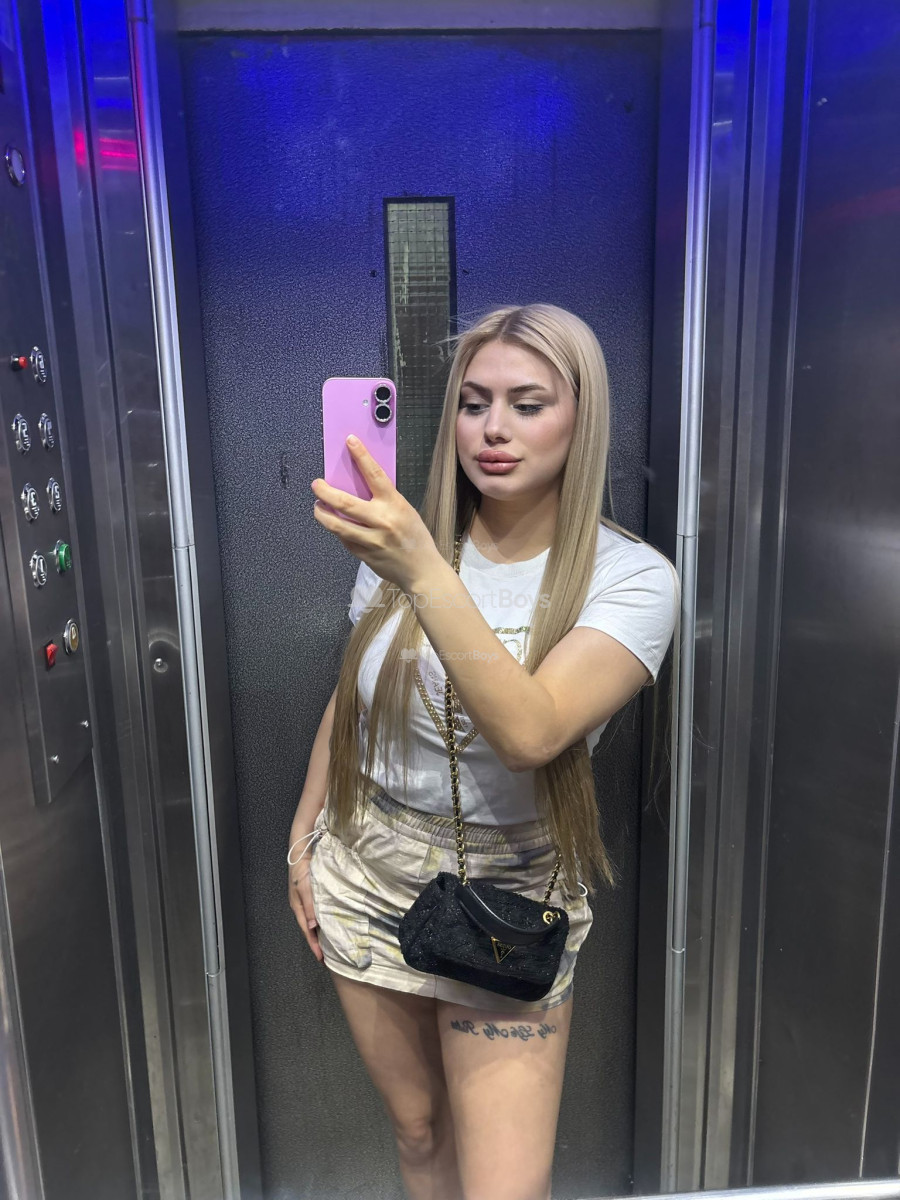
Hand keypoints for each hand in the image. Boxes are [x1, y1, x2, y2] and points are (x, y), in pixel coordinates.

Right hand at [289, 859, 323, 963]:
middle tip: (327, 957)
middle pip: (309, 929)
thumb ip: (310, 905)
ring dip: (319, 934)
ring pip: (313, 922)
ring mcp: (305, 902)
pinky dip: (322, 922)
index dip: (313, 945)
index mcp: (298, 907)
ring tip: (329, 945)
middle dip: (316, 943)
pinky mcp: (311, 896)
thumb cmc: (302, 870)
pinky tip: (329, 924)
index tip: (321, 959)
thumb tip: (312, 926)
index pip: (306, 931)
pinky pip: (316, 913)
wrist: (300, 853)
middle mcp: (301, 907)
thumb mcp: (305, 887)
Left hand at [311, 435, 439, 592]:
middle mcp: (381, 521)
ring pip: (336, 524)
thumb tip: (361, 487)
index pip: (375, 475)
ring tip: (318, 506)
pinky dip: (337, 530)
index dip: (361, 456)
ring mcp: (370, 540)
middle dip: (325, 492)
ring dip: (322, 513)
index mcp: (395, 505)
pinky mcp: (363, 554)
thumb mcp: (405, 511)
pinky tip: (336, 525)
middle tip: (316, 485)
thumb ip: (385, 501)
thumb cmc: (416, 538)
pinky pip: (344, 539)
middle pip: (344, 502)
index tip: (350, 441)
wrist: (421, 570)